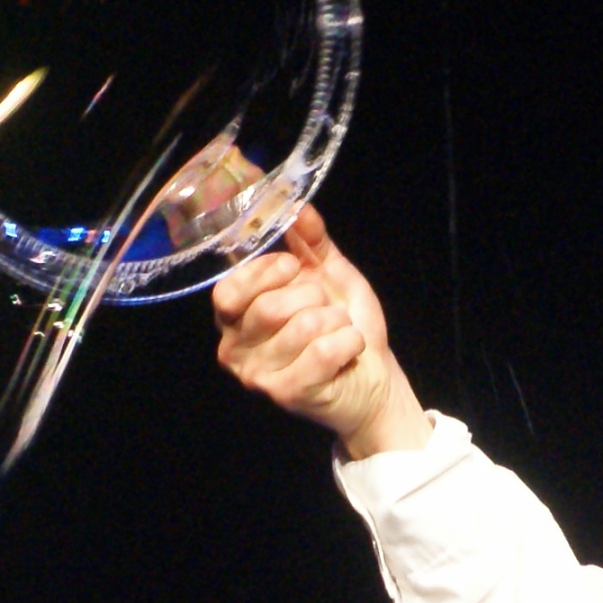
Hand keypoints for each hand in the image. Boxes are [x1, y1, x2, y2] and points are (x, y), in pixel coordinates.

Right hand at [212, 208, 430, 458]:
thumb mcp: (325, 272)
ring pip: (303, 327)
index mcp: (235, 317)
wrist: (373, 376)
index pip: (229, 290)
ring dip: (336, 321)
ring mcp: (258, 376)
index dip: (265, 273)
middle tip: (326, 308)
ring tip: (339, 330)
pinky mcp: (287, 394)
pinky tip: (349, 350)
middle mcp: (235, 349)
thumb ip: (310, 240)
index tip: (294, 267)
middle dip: (313, 297)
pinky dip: (350, 342)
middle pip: (269, 308)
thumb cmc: (341, 325)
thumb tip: (299, 208)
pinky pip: (324, 351)